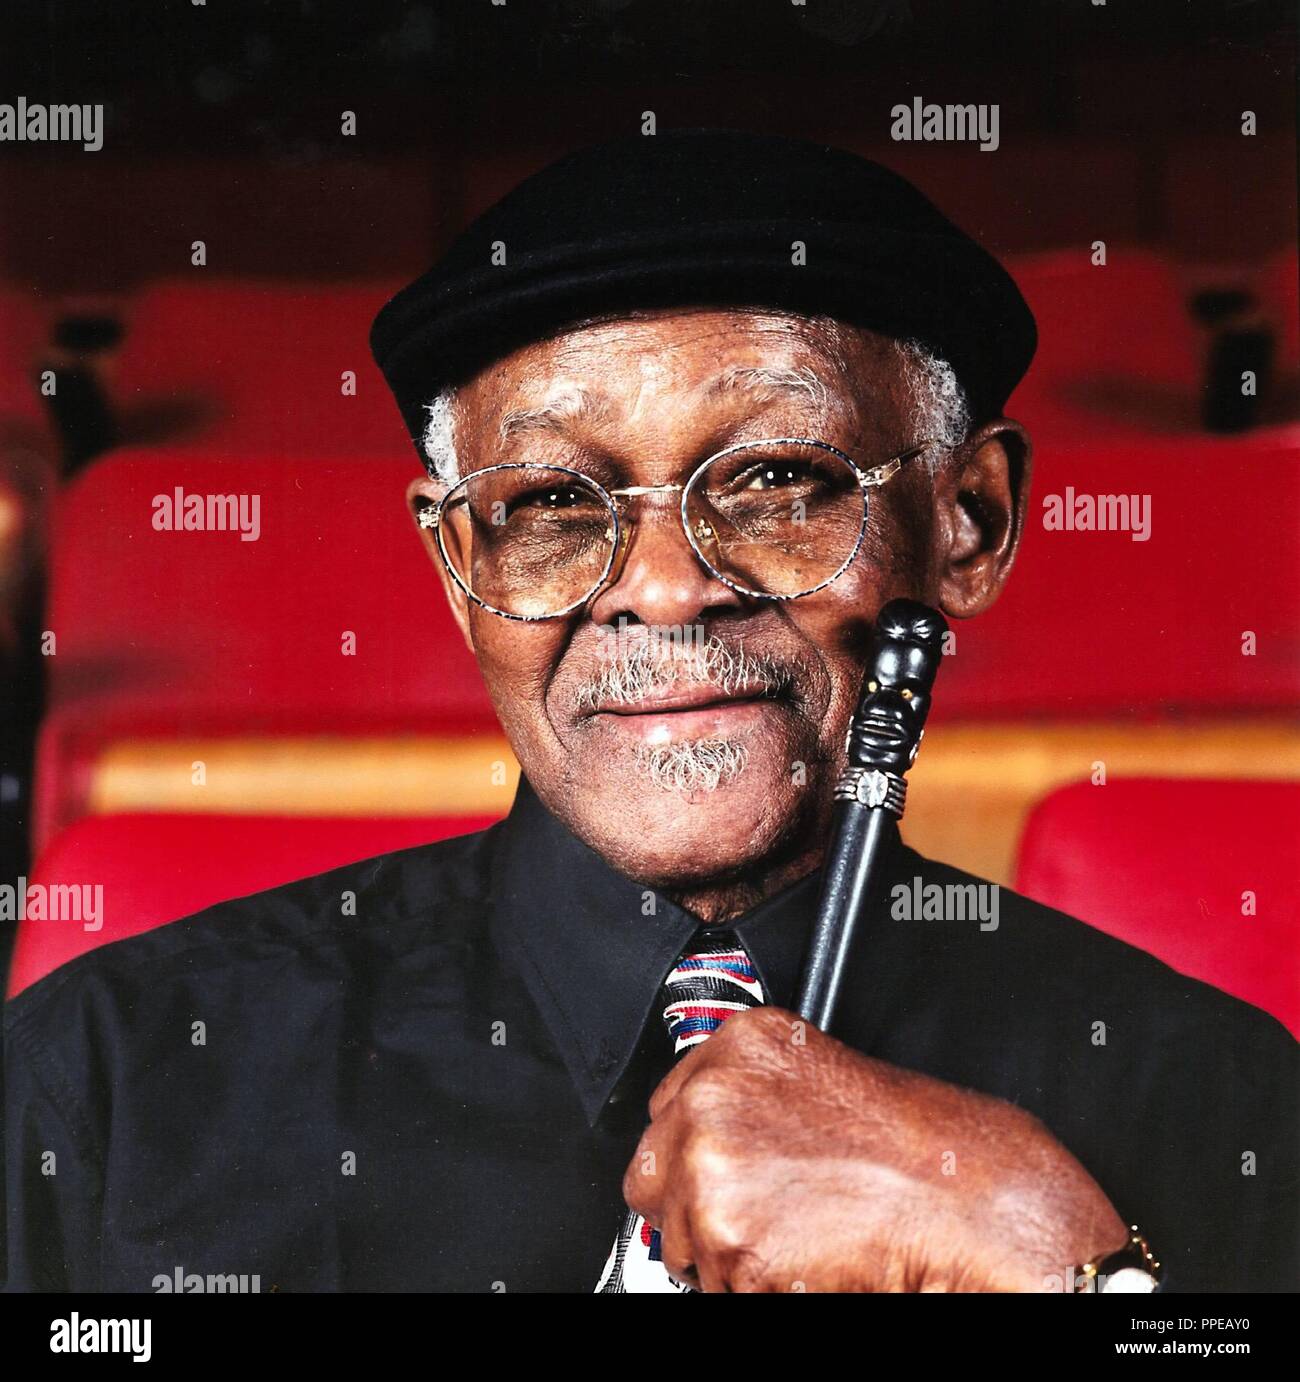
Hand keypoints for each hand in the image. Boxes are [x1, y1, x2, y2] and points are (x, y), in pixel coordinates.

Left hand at [623, 1006, 1127, 1291]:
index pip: (663, 1109)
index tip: (708, 1170)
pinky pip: (714, 1285)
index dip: (688, 1151)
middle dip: (687, 1205)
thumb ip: (743, 1094)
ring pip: (678, 1241)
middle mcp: (713, 1100)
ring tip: (791, 1234)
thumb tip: (694, 1132)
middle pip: (649, 1177)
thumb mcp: (814, 1074)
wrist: (966, 1197)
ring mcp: (716, 1169)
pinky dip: (751, 1286)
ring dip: (721, 1251)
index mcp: (735, 1048)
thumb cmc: (911, 1143)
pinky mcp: (733, 1241)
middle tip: (746, 1218)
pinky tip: (801, 1258)